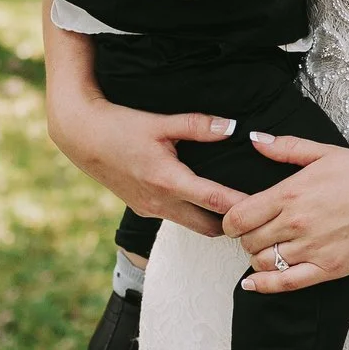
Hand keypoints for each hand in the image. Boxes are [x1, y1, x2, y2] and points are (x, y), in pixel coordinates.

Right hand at [42, 48, 245, 236]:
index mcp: (167, 180)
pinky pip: (175, 218)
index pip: (214, 202)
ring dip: (212, 221)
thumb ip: (198, 126)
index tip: (266, 208)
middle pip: (207, 227)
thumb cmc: (121, 126)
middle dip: (232, 224)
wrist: (82, 137)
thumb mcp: (160, 122)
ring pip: (191, 225)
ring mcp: (149, 209)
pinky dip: (192, 214)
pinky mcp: (142, 209)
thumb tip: (232, 127)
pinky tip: (204, 202)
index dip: (242, 207)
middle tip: (258, 214)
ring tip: (238, 210)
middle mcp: (159, 202)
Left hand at [224, 134, 348, 292]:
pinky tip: (252, 283)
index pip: (238, 216)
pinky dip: (263, 285)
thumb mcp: (325, 152)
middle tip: (258, 232)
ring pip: (263, 262)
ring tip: (270, 248)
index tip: (238, 219)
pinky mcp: (329, 268)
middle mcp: (297, 222)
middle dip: (246, 238)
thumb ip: (286, 148)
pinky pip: (285, 283)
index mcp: (292, 192)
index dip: (231, 220)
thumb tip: (255, 140)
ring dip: (259, 257)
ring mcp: (312, 248)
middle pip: (248, 241)